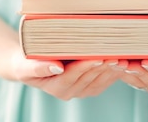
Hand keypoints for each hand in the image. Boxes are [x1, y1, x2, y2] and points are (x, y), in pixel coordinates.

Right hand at [0, 48, 127, 99]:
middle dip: (102, 66)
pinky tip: (122, 62)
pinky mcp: (89, 86)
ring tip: (122, 58)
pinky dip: (113, 72)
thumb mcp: (25, 65)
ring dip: (111, 70)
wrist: (30, 65)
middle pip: (88, 78)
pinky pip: (103, 82)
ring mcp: (80, 90)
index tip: (97, 57)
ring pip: (99, 81)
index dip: (85, 67)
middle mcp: (69, 92)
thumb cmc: (26, 61)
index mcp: (55, 87)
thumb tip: (57, 67)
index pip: (72, 76)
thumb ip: (38, 67)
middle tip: (115, 54)